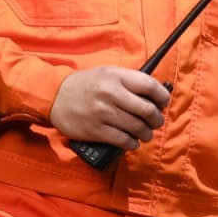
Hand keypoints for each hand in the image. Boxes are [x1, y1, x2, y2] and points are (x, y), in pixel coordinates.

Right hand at [51, 66, 170, 150]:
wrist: (54, 95)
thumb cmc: (85, 84)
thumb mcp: (107, 73)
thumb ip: (129, 80)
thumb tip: (154, 94)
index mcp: (116, 76)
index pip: (150, 86)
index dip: (162, 97)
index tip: (163, 103)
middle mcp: (111, 94)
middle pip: (147, 110)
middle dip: (157, 119)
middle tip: (156, 122)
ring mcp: (103, 113)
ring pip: (137, 128)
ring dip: (147, 133)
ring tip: (146, 133)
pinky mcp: (96, 130)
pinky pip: (123, 140)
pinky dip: (132, 143)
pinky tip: (133, 142)